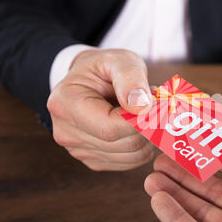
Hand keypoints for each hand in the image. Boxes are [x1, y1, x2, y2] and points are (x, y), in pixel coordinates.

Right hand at [47, 49, 154, 170]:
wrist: (90, 82)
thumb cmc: (104, 69)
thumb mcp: (118, 59)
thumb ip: (130, 78)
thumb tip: (142, 108)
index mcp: (64, 103)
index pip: (109, 127)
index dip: (140, 120)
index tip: (157, 104)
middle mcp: (65, 132)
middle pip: (123, 144)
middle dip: (147, 125)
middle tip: (154, 104)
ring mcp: (77, 151)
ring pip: (131, 156)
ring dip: (148, 135)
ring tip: (144, 112)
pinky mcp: (93, 161)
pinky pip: (130, 161)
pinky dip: (142, 145)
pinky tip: (137, 126)